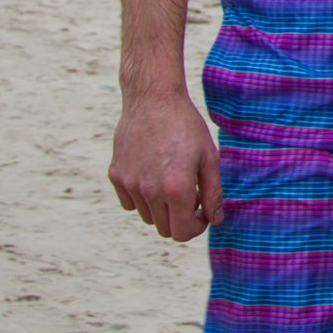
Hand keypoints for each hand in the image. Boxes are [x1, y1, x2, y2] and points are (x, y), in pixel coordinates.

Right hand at [109, 93, 222, 241]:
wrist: (154, 100)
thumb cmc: (187, 126)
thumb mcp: (209, 157)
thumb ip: (214, 193)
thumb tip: (215, 220)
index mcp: (177, 189)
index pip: (183, 233)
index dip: (196, 227)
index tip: (202, 212)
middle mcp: (150, 191)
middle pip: (164, 229)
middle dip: (181, 218)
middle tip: (192, 195)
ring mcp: (130, 185)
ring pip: (147, 216)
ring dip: (162, 207)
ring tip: (173, 180)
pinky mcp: (116, 176)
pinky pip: (130, 202)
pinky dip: (143, 197)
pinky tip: (154, 173)